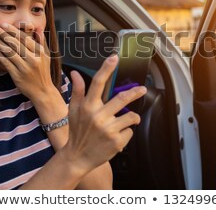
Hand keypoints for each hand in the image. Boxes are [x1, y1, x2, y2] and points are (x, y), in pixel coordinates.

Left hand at [0, 23, 55, 99]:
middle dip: (3, 34)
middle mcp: (33, 59)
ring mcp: (25, 68)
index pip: (24, 38)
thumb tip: (38, 28)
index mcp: (40, 52)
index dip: (13, 30)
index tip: (4, 24)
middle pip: (15, 43)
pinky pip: (6, 63)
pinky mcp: (17, 76)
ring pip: (9, 52)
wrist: (43, 91)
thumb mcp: (46, 56)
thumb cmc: (43, 72)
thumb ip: (42, 42)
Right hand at [62, 55, 145, 172]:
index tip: (114, 58)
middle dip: (135, 92)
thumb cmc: (77, 132)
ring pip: (131, 116)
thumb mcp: (73, 110)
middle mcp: (98, 116)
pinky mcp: (117, 141)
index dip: (106, 69)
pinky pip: (130, 131)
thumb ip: (77, 90)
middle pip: (122, 98)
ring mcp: (108, 129)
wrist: (78, 157)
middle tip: (142, 89)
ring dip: (132, 117)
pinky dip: (126, 132)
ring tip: (127, 121)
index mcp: (87, 106)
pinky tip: (117, 136)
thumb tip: (75, 73)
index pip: (97, 83)